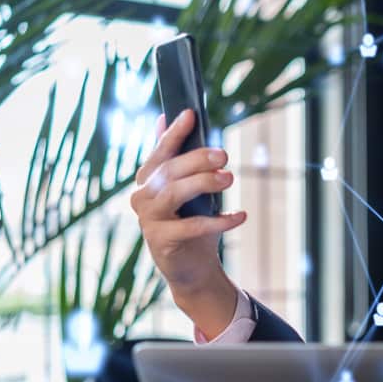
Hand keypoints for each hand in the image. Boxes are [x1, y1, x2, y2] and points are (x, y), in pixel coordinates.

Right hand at [129, 109, 244, 336]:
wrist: (191, 267)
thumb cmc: (190, 222)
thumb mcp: (187, 189)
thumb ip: (175, 157)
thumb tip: (163, 117)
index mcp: (148, 180)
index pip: (160, 152)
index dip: (173, 132)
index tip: (191, 114)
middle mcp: (142, 197)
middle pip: (169, 171)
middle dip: (198, 159)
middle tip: (224, 156)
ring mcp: (149, 220)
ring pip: (175, 193)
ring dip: (204, 183)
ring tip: (230, 179)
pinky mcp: (161, 241)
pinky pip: (192, 226)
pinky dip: (219, 220)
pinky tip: (239, 216)